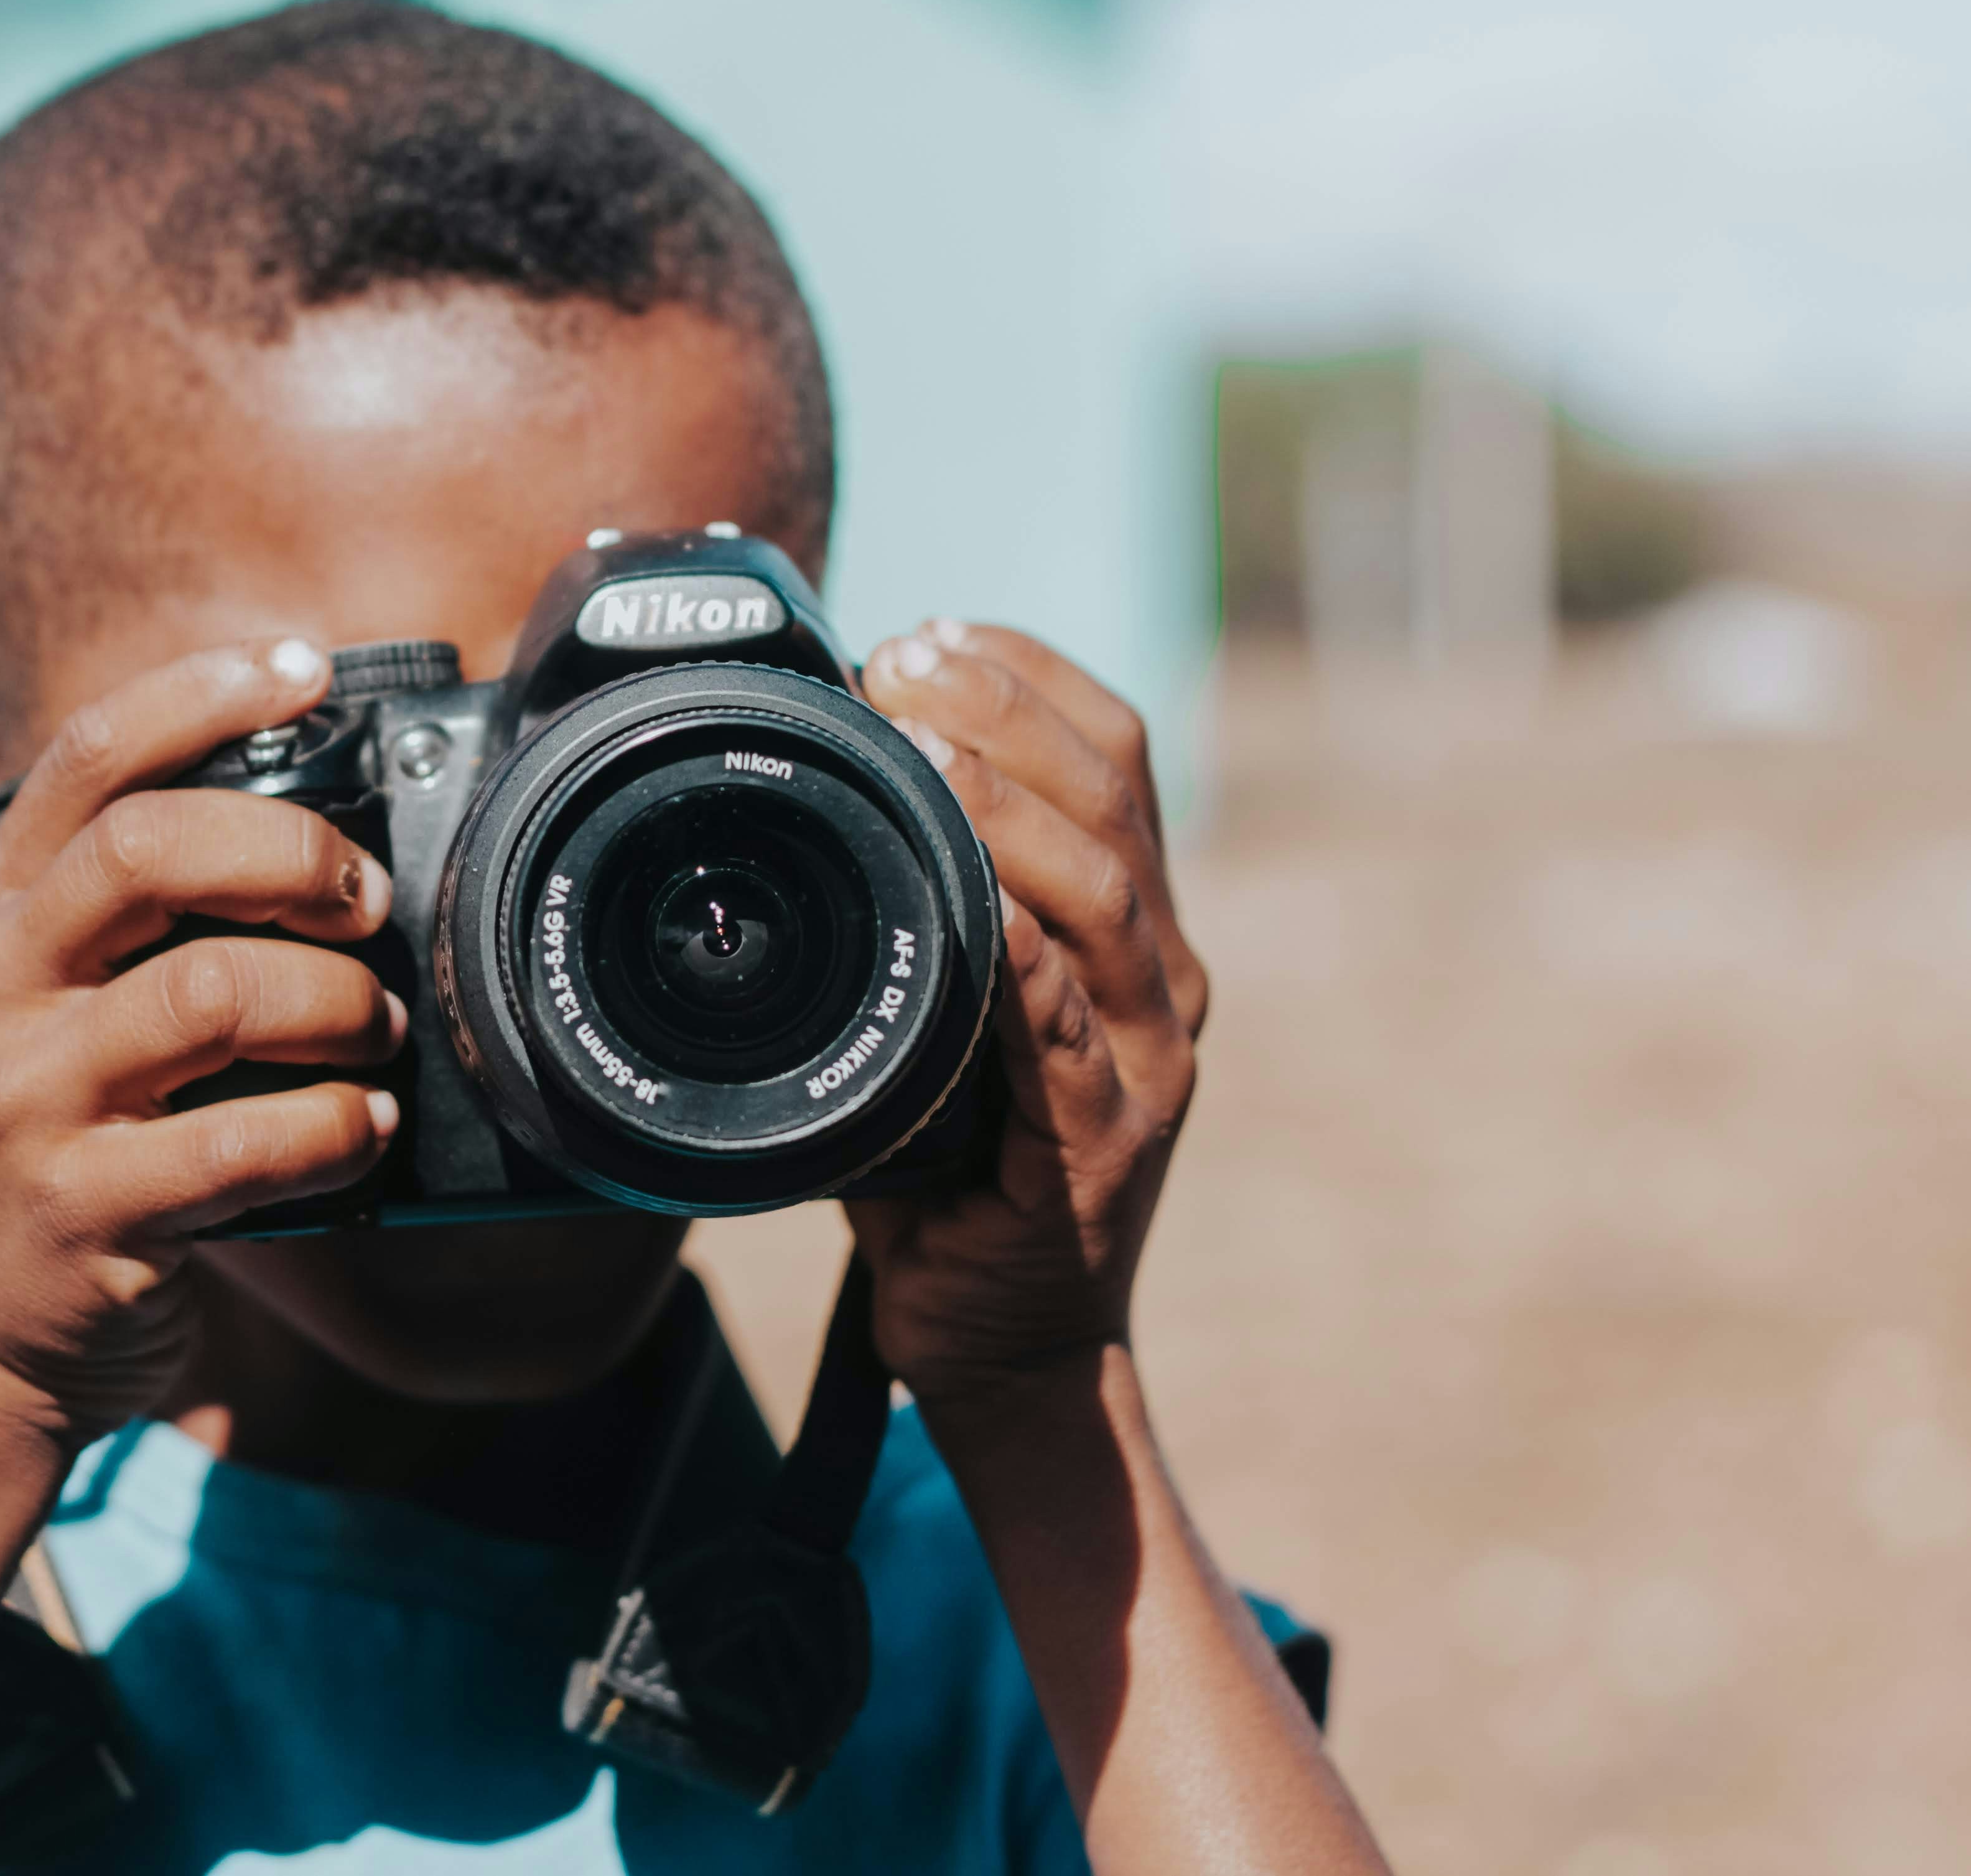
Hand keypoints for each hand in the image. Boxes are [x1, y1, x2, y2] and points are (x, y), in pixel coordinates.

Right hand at [0, 638, 408, 1447]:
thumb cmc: (76, 1131)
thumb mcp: (74, 997)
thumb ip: (153, 908)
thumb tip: (326, 818)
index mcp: (3, 910)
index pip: (91, 757)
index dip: (201, 692)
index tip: (304, 666)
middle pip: (149, 851)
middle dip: (293, 853)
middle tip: (368, 898)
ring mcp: (29, 1100)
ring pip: (208, 993)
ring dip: (335, 1003)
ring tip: (380, 1028)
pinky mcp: (81, 1208)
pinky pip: (239, 1144)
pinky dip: (334, 1129)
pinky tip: (365, 1128)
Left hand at [850, 620, 1206, 1401]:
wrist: (1002, 1343)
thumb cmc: (950, 1175)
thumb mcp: (934, 1014)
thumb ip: (914, 917)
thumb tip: (809, 803)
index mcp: (1131, 931)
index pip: (1115, 755)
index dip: (1032, 675)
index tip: (931, 628)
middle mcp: (1161, 979)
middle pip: (1114, 794)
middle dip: (1008, 704)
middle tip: (904, 656)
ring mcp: (1145, 1059)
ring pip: (1102, 891)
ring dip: (1008, 801)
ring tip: (919, 738)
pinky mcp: (1104, 1140)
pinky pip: (1066, 1023)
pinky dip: (1019, 950)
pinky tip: (976, 899)